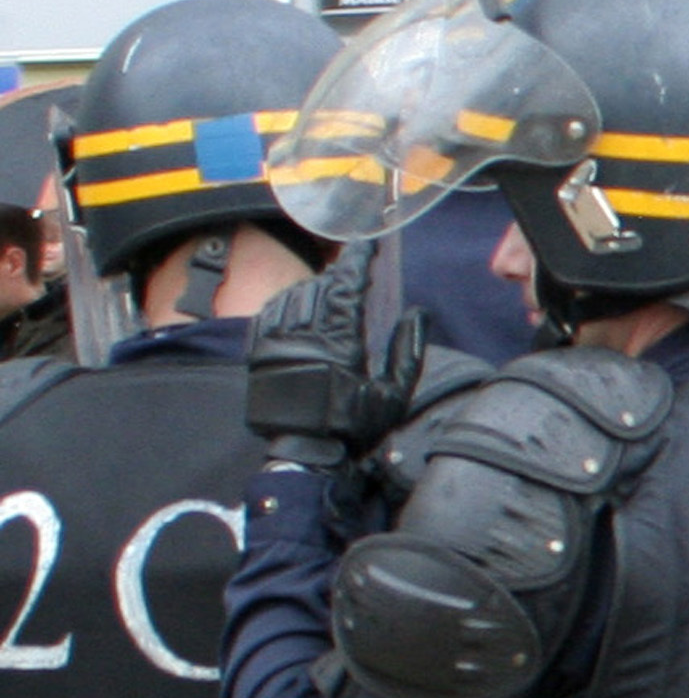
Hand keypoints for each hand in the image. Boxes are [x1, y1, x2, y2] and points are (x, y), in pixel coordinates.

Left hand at [246, 240, 425, 465]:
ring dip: (316, 288)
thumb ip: (407, 352)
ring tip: (330, 293)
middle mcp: (306, 335)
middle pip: (322, 286)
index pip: (348, 285)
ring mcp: (279, 341)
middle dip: (340, 277)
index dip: (358, 260)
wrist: (305, 453)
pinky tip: (301, 305)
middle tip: (355, 276)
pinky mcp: (261, 351)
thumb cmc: (354, 428)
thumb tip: (417, 314)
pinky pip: (273, 311)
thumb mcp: (392, 395)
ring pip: (297, 295)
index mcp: (341, 342)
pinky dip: (289, 301)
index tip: (366, 243)